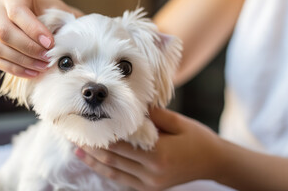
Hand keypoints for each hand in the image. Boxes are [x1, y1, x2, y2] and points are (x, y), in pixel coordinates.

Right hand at [0, 0, 81, 77]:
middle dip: (29, 48)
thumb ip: (67, 20)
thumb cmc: (50, 14)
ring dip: (22, 61)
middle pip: (4, 32)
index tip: (51, 43)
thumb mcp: (59, 11)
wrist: (38, 20)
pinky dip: (15, 69)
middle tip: (48, 58)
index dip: (33, 30)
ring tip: (43, 67)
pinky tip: (33, 73)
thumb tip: (78, 34)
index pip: (17, 12)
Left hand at [74, 107, 223, 190]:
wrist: (213, 162)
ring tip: (76, 149)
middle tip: (73, 135)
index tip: (84, 125)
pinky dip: (107, 170)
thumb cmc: (197, 139)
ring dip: (93, 161)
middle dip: (91, 147)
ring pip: (113, 172)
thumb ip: (153, 115)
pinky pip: (122, 179)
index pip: (119, 144)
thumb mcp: (178, 122)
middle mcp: (151, 172)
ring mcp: (150, 184)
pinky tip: (94, 162)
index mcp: (158, 154)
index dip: (99, 135)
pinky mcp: (150, 188)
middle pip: (112, 158)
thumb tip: (131, 105)